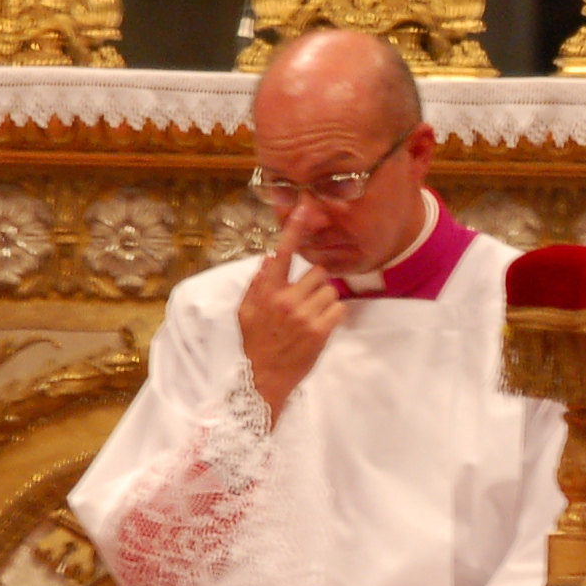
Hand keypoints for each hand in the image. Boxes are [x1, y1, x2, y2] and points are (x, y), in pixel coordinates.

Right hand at [240, 208, 342, 414]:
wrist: (264, 377)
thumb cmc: (255, 342)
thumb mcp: (246, 311)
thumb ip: (258, 283)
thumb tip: (271, 257)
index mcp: (266, 291)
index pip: (282, 254)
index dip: (293, 230)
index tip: (304, 208)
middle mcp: (286, 300)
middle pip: (317, 272)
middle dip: (315, 284)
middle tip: (305, 301)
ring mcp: (304, 316)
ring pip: (330, 291)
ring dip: (325, 301)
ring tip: (310, 317)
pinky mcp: (320, 331)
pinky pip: (338, 309)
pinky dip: (333, 316)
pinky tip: (320, 327)